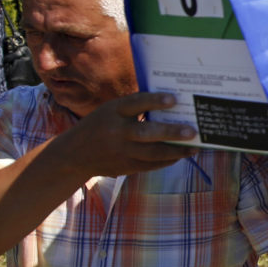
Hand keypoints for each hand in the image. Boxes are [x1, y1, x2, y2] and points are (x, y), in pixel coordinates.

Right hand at [51, 92, 197, 178]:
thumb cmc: (100, 125)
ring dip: (176, 151)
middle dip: (172, 132)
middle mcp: (117, 132)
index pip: (136, 103)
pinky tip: (180, 155)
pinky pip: (150, 165)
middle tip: (192, 131)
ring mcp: (121, 152)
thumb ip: (133, 108)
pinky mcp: (125, 167)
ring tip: (194, 147)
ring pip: (153, 153)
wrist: (74, 155)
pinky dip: (167, 161)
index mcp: (113, 111)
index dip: (155, 101)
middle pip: (147, 133)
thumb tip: (170, 106)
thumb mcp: (110, 110)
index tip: (174, 99)